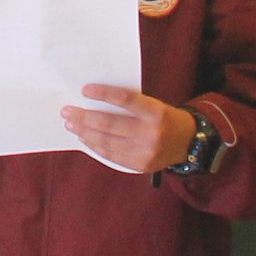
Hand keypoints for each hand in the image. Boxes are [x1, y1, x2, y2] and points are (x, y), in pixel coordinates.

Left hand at [63, 85, 197, 174]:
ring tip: (71, 124)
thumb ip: (129, 104)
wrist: (188, 142)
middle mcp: (151, 133)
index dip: (103, 94)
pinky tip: (85, 138)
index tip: (84, 90)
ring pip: (107, 141)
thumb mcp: (153, 105)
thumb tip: (93, 101)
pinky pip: (112, 155)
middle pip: (110, 124)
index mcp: (155, 111)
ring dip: (85, 132)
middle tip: (67, 111)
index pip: (125, 99)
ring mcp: (146, 152)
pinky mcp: (141, 165)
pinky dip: (95, 146)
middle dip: (84, 117)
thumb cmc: (163, 118)